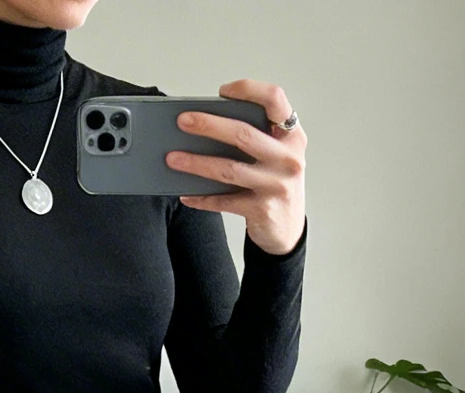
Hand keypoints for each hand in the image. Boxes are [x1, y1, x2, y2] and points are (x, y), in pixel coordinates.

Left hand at [169, 79, 306, 256]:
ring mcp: (277, 185)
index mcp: (292, 136)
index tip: (222, 92)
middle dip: (209, 125)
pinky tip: (186, 194)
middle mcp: (288, 159)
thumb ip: (256, 136)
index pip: (275, 99)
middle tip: (183, 121)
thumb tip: (207, 122)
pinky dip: (202, 198)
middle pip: (244, 134)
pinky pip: (224, 201)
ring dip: (196, 163)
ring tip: (172, 158)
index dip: (248, 89)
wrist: (288, 230)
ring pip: (229, 169)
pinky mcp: (262, 210)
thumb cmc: (275, 182)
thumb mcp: (276, 154)